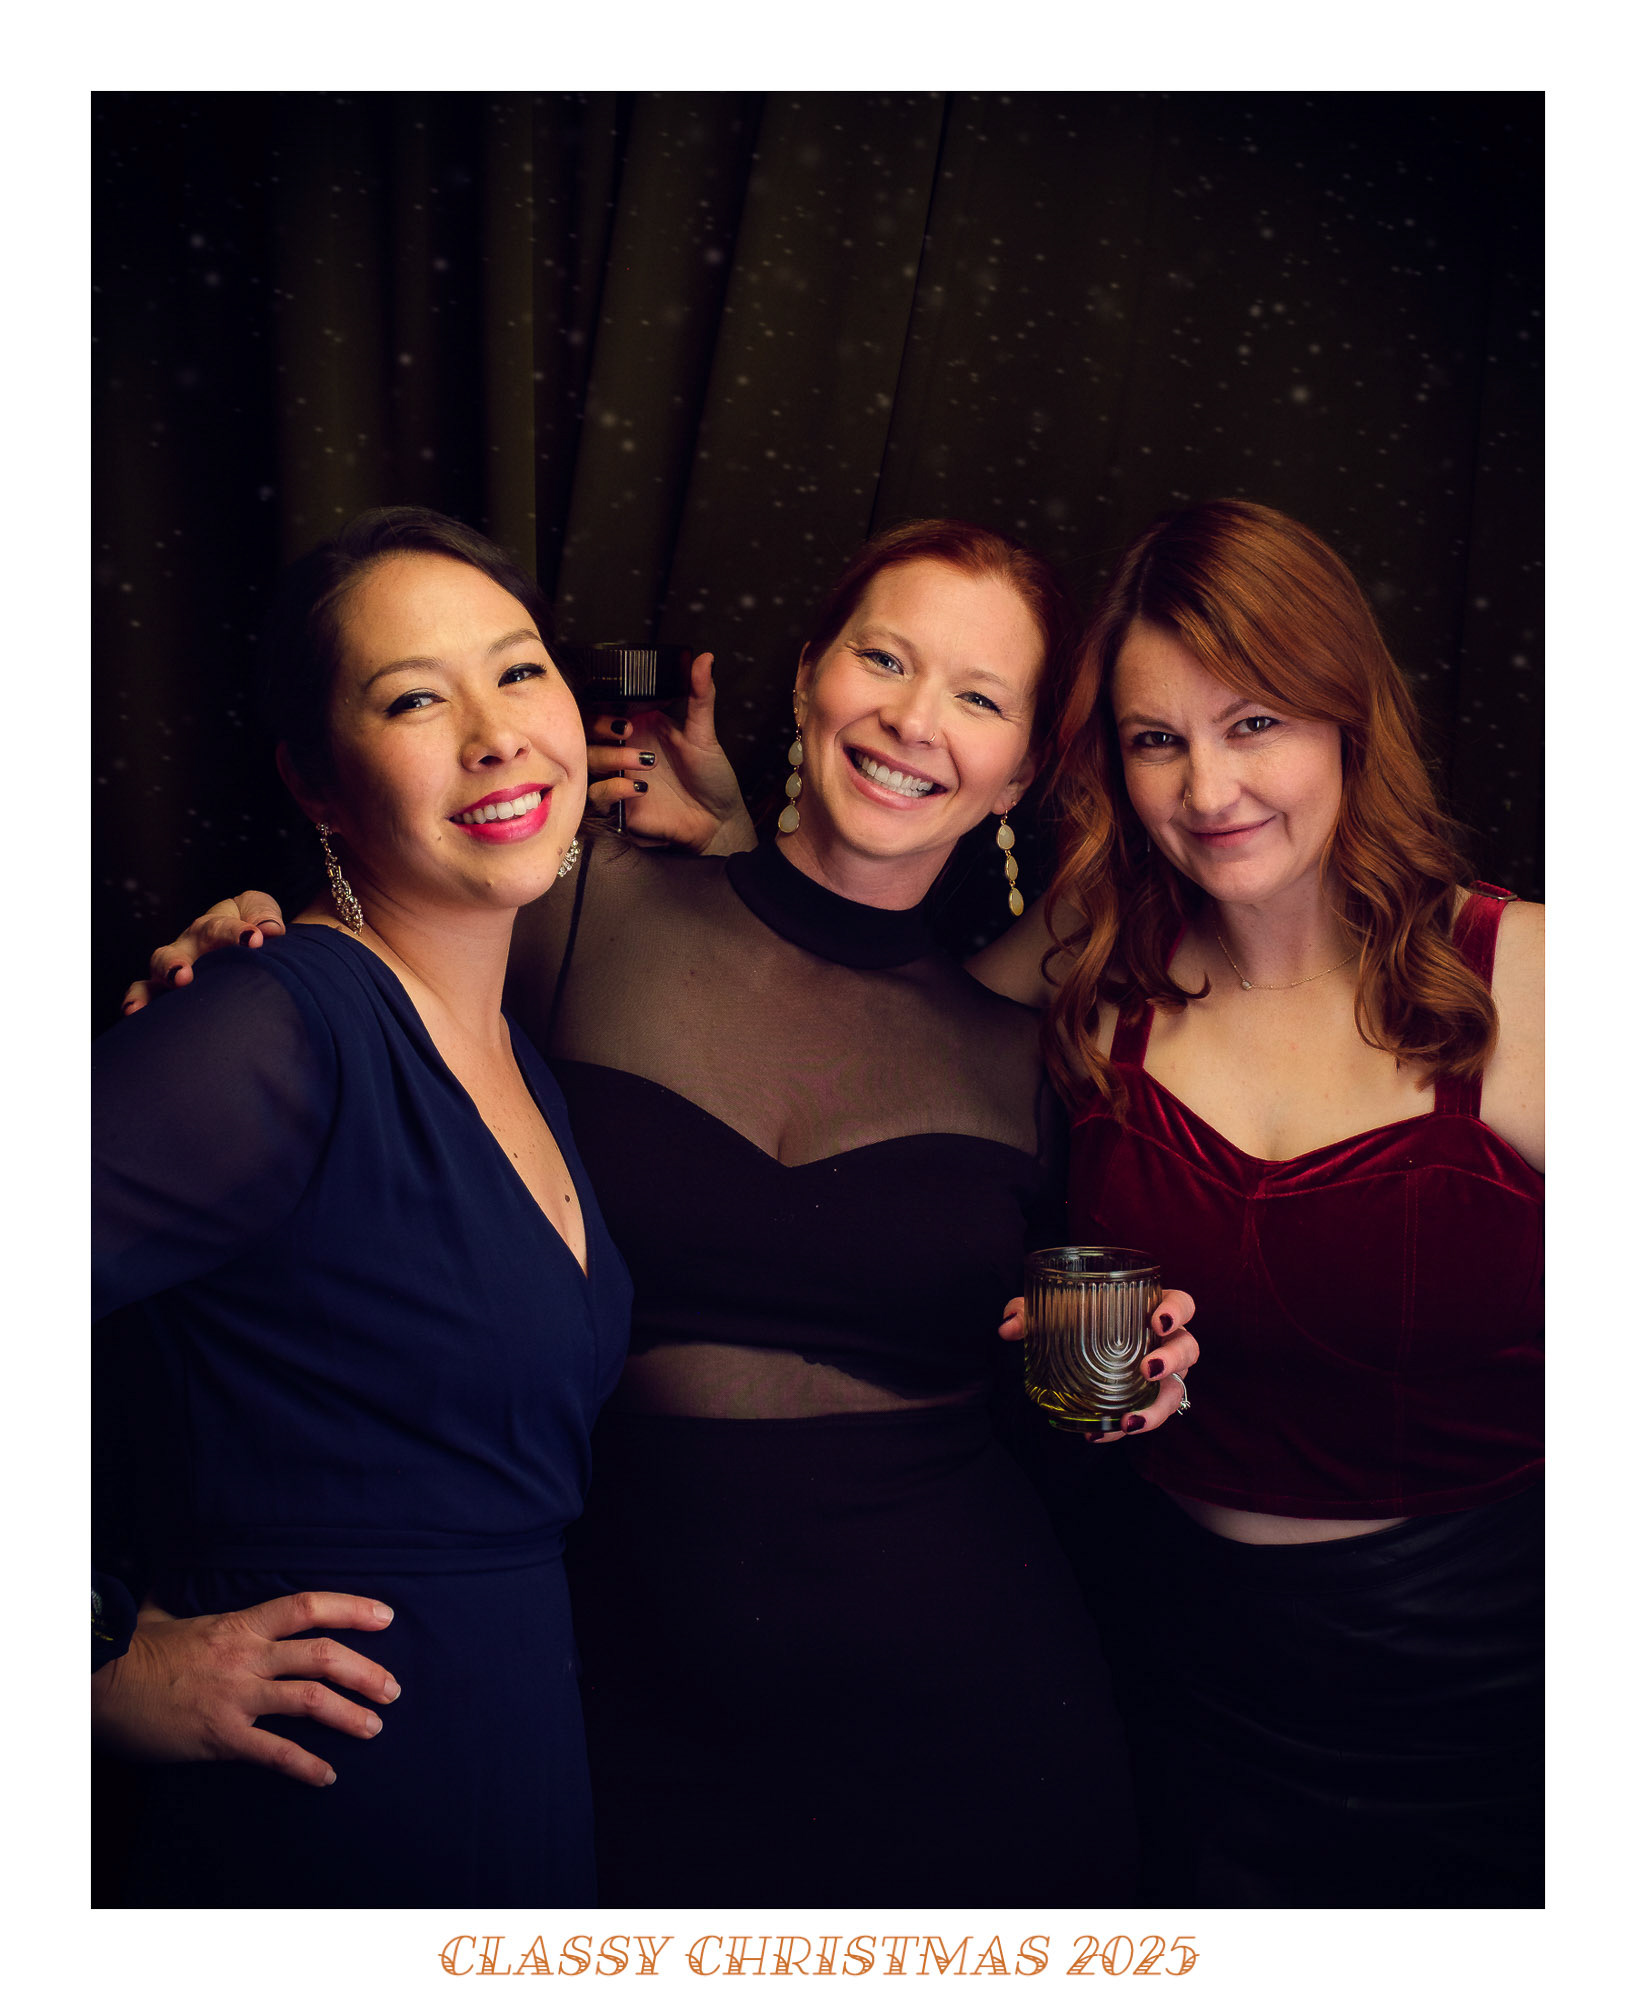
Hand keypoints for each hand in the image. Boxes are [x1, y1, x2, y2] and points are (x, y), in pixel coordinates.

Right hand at [90, 1591, 398, 1787]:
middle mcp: (247, 1656)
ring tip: (374, 1727)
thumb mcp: (171, 1615)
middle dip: (365, 1671)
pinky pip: (273, 1751)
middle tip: (392, 1689)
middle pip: (321, 1656)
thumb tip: (184, 1588)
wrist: (103, 1683)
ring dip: (348, 1714)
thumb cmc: (139, 1650)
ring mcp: (236, 1696)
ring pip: (308, 1700)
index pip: (307, 1607)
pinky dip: (304, 1765)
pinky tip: (326, 1776)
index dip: (351, 1609)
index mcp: (241, 1624)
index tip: (385, 1616)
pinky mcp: (220, 1735)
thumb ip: (195, 1605)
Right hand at [121, 891, 287, 1015]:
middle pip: (174, 953)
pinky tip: (134, 1013)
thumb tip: (271, 929)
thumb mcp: (259, 912)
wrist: (244, 941)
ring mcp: (174, 971)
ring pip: (157, 975)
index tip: (255, 940)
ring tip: (161, 998)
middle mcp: (187, 949)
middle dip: (175, 964)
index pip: (220, 928)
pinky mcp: (167, 991)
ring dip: (158, 987)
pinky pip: (146, 994)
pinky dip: (138, 1002)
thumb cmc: (250, 926)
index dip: (235, 933)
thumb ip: (263, 915)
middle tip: (183, 976)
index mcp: (211, 927)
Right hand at [585, 651, 755, 853]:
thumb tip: (705, 658)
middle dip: (599, 726)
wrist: (716, 822)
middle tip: (626, 730)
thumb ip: (701, 695)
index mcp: (640, 726)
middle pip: (587, 730)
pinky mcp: (617, 805)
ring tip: (646, 762)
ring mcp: (617, 776)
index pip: (607, 706)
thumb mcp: (705, 734)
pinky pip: (597, 795)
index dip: (606, 703)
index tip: (625, 709)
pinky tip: (640, 789)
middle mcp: (623, 748)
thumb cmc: (712, 778)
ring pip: (588, 760)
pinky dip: (613, 789)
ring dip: (612, 758)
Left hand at [998, 1288, 1198, 1440]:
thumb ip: (1032, 1312)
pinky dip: (1120, 1431)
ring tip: (1129, 1421)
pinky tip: (1096, 1436)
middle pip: (1189, 1349)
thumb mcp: (1055, 1312)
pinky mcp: (1146, 1403)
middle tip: (1148, 1369)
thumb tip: (1008, 1325)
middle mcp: (1167, 1344)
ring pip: (1176, 1392)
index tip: (1159, 1322)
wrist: (1075, 1351)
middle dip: (1173, 1360)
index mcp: (1152, 1310)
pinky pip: (1143, 1419)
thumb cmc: (1078, 1319)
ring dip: (1157, 1410)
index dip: (1178, 1312)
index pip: (1183, 1304)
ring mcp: (1163, 1376)